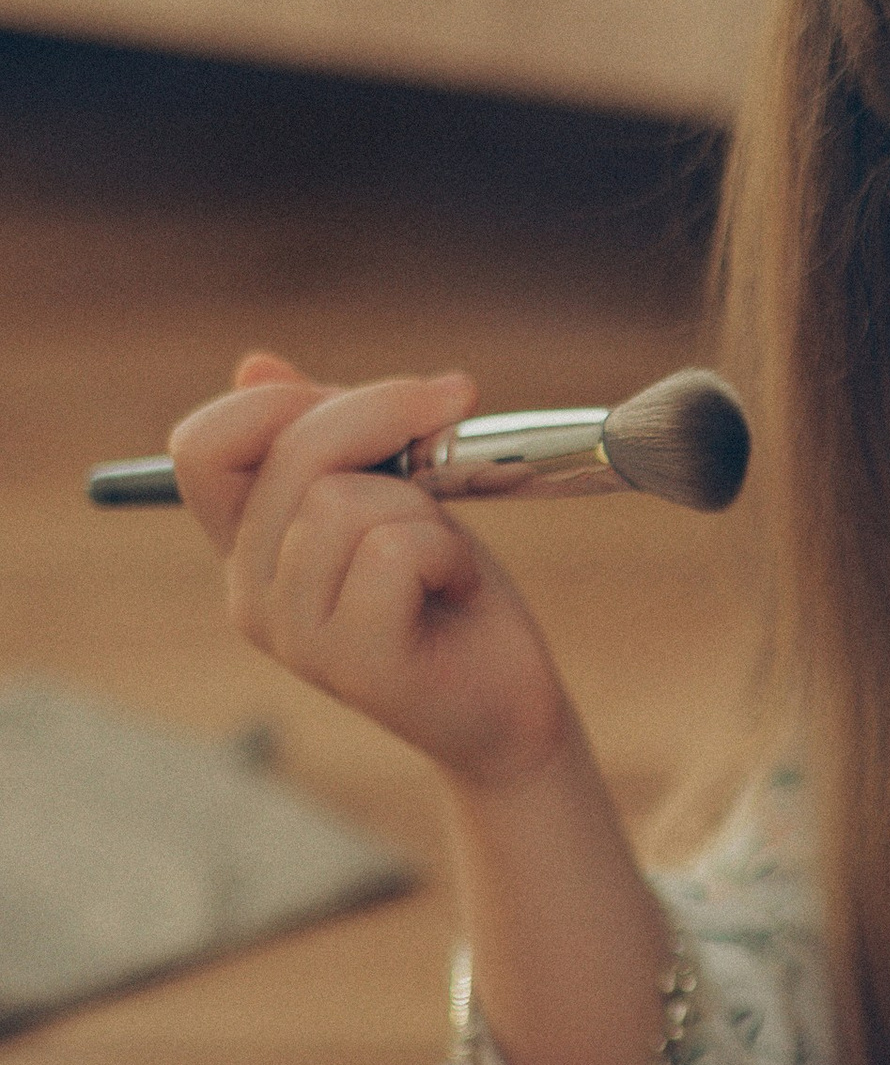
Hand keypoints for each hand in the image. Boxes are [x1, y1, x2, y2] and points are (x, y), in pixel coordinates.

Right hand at [168, 348, 569, 787]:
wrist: (510, 701)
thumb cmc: (451, 588)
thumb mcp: (394, 491)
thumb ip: (331, 435)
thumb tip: (255, 364)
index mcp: (248, 543)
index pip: (204, 445)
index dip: (283, 402)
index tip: (382, 397)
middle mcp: (250, 590)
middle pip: (291, 450)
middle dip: (388, 416)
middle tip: (452, 432)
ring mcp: (293, 633)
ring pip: (345, 499)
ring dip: (425, 510)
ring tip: (444, 559)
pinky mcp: (351, 662)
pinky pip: (394, 550)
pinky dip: (448, 553)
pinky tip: (456, 591)